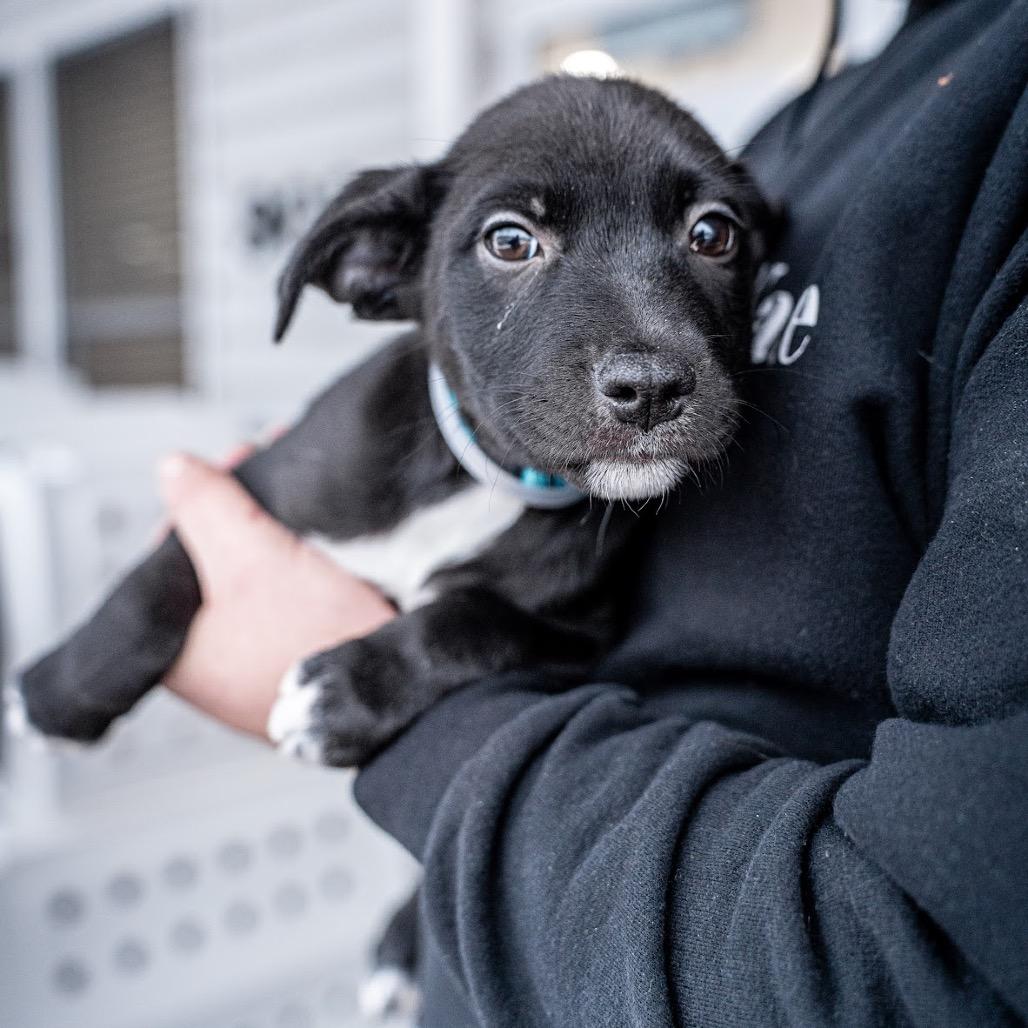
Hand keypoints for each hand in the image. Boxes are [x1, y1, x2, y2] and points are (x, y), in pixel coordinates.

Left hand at [158, 452, 395, 738]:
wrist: (405, 692)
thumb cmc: (322, 641)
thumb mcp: (253, 558)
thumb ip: (206, 507)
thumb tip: (172, 469)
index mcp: (176, 655)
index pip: (167, 558)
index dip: (199, 505)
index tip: (231, 471)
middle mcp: (211, 668)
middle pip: (212, 565)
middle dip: (241, 512)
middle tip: (271, 475)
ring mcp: (255, 670)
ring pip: (252, 579)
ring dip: (273, 534)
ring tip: (302, 499)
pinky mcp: (298, 662)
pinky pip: (285, 600)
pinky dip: (298, 565)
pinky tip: (321, 539)